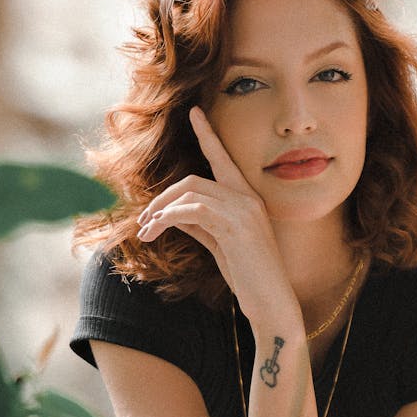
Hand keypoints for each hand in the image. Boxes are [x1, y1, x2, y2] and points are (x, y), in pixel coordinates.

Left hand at [136, 108, 297, 326]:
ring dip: (160, 211)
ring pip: (190, 193)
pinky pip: (192, 210)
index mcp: (247, 200)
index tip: (195, 113)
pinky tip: (156, 232)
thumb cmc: (249, 277)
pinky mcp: (236, 227)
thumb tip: (171, 214)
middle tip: (144, 221)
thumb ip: (199, 225)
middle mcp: (248, 199)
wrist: (272, 303)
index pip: (223, 159)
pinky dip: (167, 218)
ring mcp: (243, 211)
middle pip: (194, 180)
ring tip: (146, 232)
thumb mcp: (220, 246)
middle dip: (162, 198)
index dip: (208, 135)